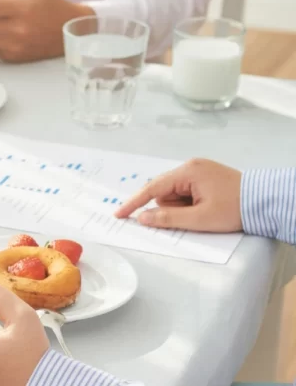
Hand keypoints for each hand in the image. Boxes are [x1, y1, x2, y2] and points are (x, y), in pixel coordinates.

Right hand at [115, 158, 242, 231]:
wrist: (266, 202)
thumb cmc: (235, 208)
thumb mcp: (199, 219)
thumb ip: (167, 219)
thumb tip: (143, 219)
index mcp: (188, 172)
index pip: (152, 188)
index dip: (134, 203)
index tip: (119, 214)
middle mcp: (190, 166)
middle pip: (163, 191)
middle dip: (170, 208)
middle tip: (191, 217)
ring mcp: (198, 170)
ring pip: (174, 194)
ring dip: (181, 207)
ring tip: (203, 212)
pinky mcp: (205, 177)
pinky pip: (185, 192)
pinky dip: (188, 203)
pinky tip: (204, 208)